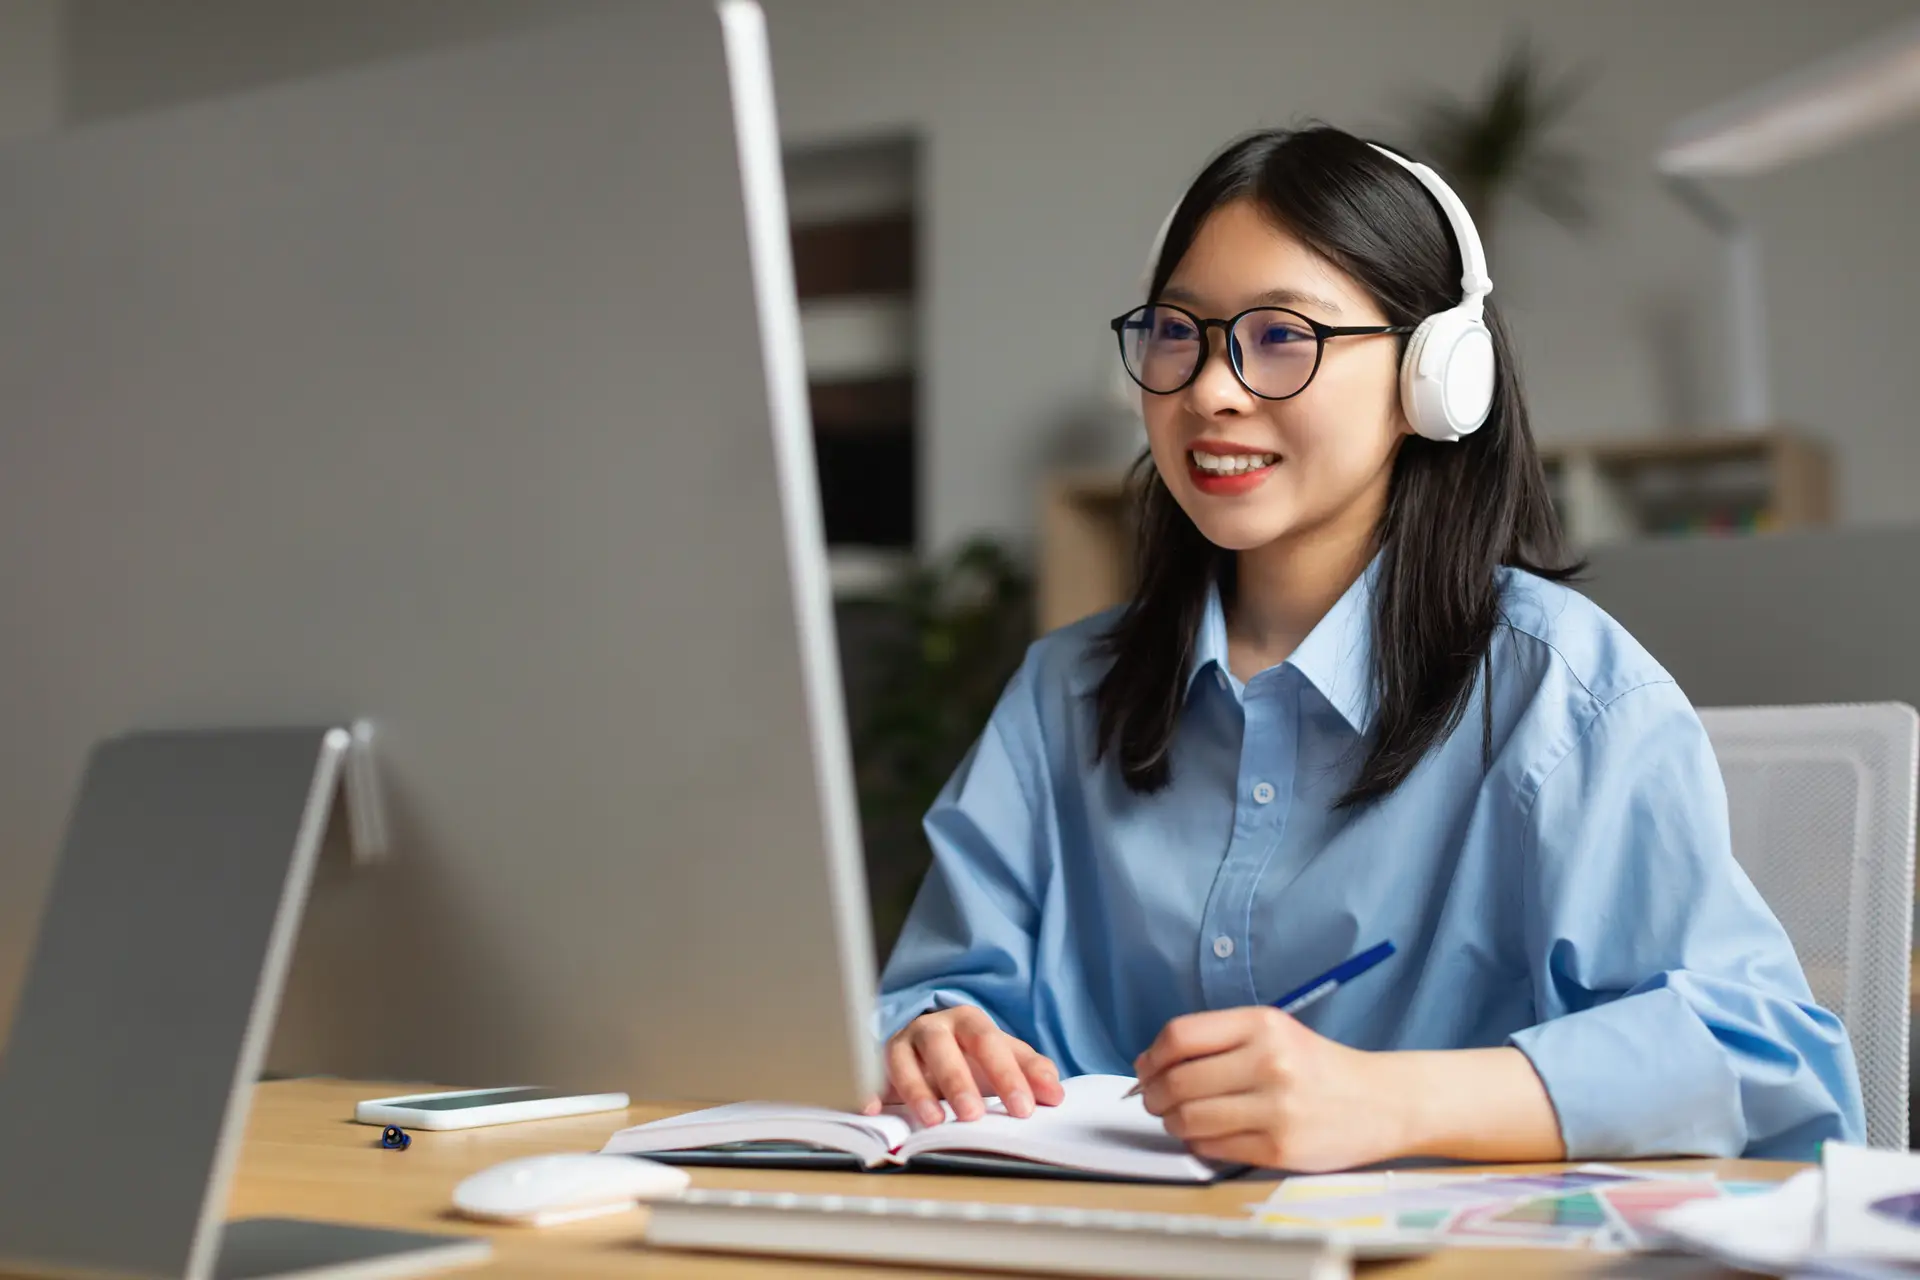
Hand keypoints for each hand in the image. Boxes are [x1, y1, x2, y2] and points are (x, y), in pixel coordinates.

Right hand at [860, 1005, 1065, 1124]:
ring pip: (905, 1061)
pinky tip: (873, 1109)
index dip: (1007, 1076)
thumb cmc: (973, 1054)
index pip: (989, 1044)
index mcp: (970, 1022)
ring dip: (918, 1091)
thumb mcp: (1007, 1057)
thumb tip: (1055, 1094)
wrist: (933, 1042)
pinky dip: (869, 1090)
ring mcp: (904, 1043)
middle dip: (959, 1082)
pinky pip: (872, 1075)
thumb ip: (1032, 1072)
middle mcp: (933, 1027)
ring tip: (934, 1121)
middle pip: (944, 1048)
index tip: (1024, 1108)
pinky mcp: (880, 1063)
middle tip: (974, 1115)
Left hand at [1132, 1006, 1404, 1171]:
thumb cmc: (1317, 1067)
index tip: (1146, 1069)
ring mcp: (1275, 1108)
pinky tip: (1208, 1135)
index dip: (1151, 1057)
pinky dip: (1197, 1143)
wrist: (1382, 1102)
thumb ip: (1217, 1042)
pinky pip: (1212, 1148)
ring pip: (1189, 1119)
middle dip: (1154, 1095)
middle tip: (1156, 1100)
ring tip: (1179, 1119)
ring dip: (1172, 1122)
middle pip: (1178, 1081)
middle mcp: (1268, 1062)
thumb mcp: (1273, 1032)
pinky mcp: (1279, 1148)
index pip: (1179, 1036)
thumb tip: (1151, 1065)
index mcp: (1262, 1024)